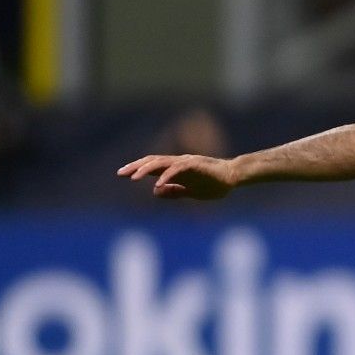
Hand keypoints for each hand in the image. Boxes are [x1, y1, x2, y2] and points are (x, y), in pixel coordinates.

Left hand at [118, 154, 238, 200]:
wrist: (234, 177)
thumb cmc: (215, 184)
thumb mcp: (191, 192)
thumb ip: (174, 192)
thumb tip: (155, 191)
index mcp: (176, 169)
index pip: (152, 166)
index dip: (137, 169)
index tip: (123, 175)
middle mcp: (178, 162)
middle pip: (152, 161)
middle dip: (135, 167)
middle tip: (120, 173)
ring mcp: (186, 162)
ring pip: (161, 162)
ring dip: (146, 169)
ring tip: (133, 177)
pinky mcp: (195, 165)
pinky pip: (177, 169)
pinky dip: (166, 176)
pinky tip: (158, 184)